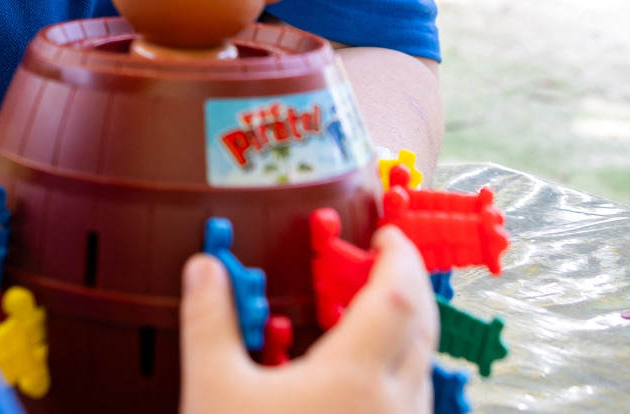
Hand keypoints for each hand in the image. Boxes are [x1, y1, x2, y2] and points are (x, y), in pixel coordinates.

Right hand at [178, 226, 436, 413]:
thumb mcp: (213, 388)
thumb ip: (209, 320)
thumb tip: (205, 269)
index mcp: (355, 377)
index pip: (399, 295)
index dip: (400, 255)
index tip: (386, 233)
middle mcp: (391, 406)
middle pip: (424, 326)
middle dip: (411, 283)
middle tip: (384, 259)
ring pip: (424, 368)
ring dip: (409, 329)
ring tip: (372, 312)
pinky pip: (413, 404)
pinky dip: (400, 372)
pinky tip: (364, 378)